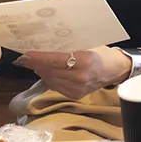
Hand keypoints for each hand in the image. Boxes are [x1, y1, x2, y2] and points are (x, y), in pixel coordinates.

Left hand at [14, 46, 131, 99]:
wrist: (116, 70)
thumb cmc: (102, 54)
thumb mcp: (87, 46)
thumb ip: (68, 49)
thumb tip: (46, 46)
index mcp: (85, 62)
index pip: (55, 60)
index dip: (39, 58)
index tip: (26, 54)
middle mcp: (80, 78)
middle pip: (50, 71)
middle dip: (35, 64)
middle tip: (24, 57)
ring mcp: (77, 88)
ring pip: (50, 79)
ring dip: (40, 71)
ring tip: (33, 63)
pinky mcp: (74, 95)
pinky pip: (55, 86)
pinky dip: (48, 78)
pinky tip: (45, 71)